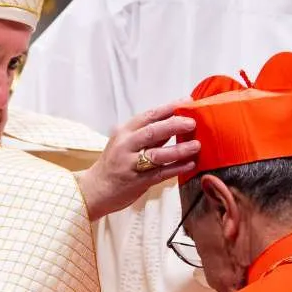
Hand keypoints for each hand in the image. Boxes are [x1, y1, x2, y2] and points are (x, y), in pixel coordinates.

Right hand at [76, 101, 199, 221]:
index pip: (149, 115)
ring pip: (158, 154)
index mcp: (124, 132)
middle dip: (174, 125)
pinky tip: (190, 164)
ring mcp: (131, 164)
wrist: (95, 189)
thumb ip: (148, 135)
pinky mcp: (138, 181)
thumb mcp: (126, 143)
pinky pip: (161, 173)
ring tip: (196, 145)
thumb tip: (174, 123)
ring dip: (179, 149)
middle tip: (192, 123)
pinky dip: (177, 168)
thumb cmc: (114, 163)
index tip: (186, 102)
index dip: (169, 108)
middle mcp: (126, 145)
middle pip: (153, 131)